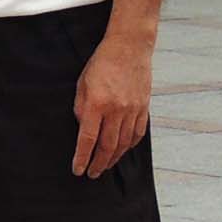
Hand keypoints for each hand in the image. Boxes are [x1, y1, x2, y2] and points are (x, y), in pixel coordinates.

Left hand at [72, 32, 153, 176]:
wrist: (129, 47)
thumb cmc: (102, 63)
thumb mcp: (82, 84)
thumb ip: (81, 108)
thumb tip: (84, 130)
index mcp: (97, 103)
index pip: (88, 139)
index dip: (82, 157)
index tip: (78, 170)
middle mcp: (116, 109)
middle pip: (107, 146)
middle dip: (98, 164)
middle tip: (92, 174)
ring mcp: (132, 109)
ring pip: (123, 143)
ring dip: (113, 158)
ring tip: (104, 166)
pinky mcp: (144, 107)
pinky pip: (137, 133)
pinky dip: (129, 146)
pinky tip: (122, 151)